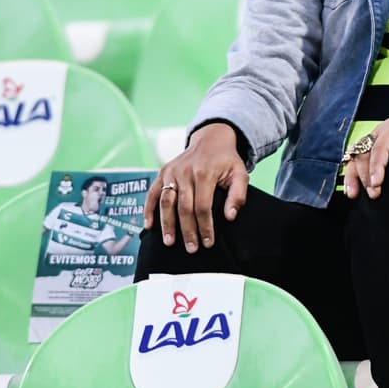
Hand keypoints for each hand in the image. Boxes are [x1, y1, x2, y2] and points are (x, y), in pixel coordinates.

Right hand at [143, 122, 247, 252]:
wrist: (211, 139)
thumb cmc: (227, 160)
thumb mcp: (240, 173)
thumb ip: (238, 195)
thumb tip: (229, 217)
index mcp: (205, 173)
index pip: (203, 206)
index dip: (205, 226)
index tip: (208, 242)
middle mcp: (185, 172)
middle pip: (184, 208)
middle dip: (187, 231)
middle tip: (191, 248)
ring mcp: (171, 172)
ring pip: (166, 202)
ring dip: (166, 224)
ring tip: (169, 242)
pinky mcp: (162, 172)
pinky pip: (152, 193)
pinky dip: (148, 209)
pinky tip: (149, 225)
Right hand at [343, 114, 388, 199]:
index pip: (381, 147)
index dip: (376, 166)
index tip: (377, 184)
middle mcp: (380, 132)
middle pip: (364, 152)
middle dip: (365, 174)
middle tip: (374, 194)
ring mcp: (374, 139)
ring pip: (356, 155)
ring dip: (354, 175)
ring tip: (353, 195)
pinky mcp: (373, 147)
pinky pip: (357, 159)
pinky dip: (352, 173)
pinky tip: (352, 190)